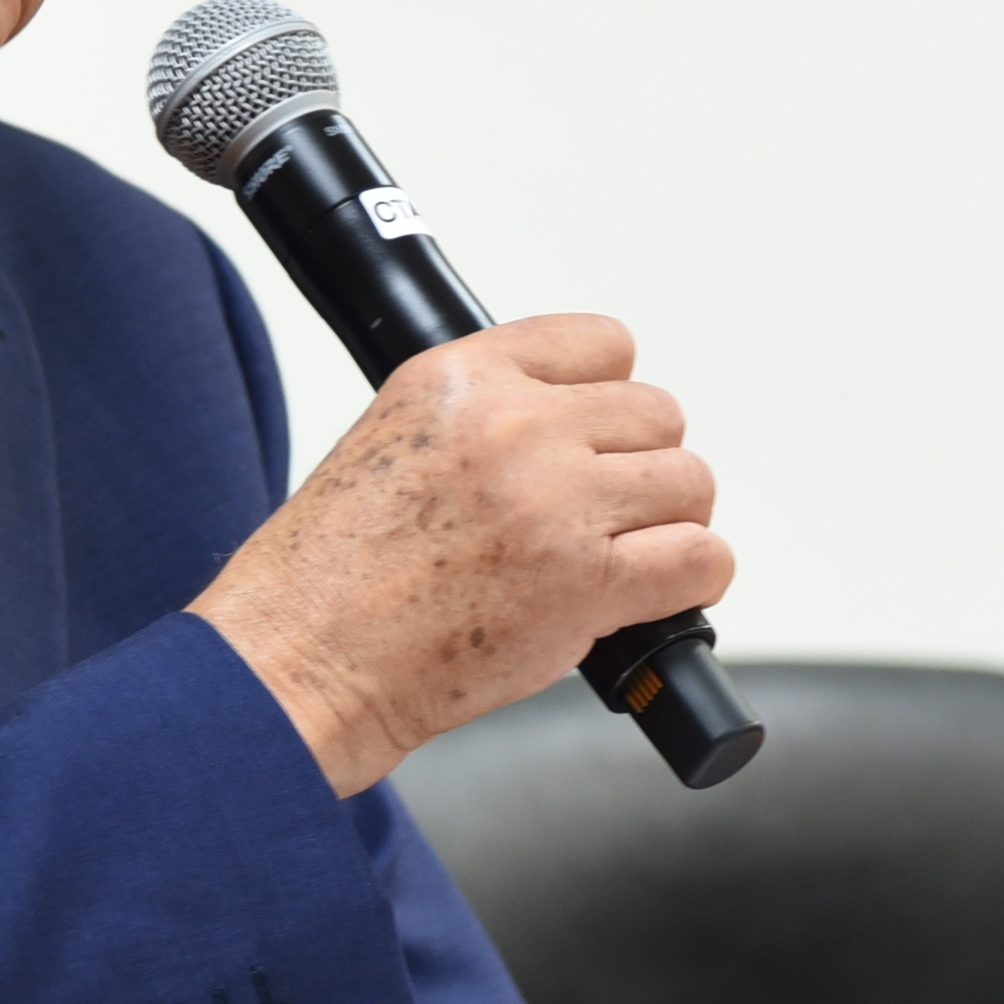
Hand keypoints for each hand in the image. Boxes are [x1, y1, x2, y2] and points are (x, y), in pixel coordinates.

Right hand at [189, 315, 730, 794]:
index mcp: (465, 376)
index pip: (603, 343)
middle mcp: (518, 426)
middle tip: (603, 517)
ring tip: (621, 560)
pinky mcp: (586, 582)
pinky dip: (692, 582)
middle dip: (639, 469)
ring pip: (688, 482)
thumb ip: (485, 417)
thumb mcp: (394, 439)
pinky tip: (651, 598)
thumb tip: (573, 427)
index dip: (609, 401)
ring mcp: (558, 502)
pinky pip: (701, 559)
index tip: (595, 441)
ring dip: (668, 525)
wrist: (302, 660)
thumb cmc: (331, 573)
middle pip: (657, 415)